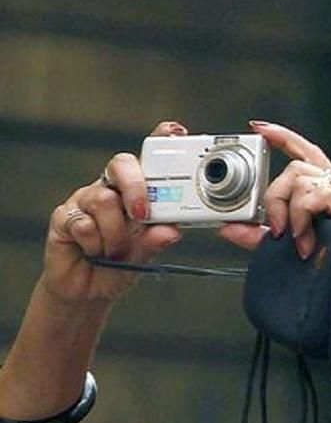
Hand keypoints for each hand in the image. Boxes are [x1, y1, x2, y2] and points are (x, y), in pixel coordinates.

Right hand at [40, 121, 186, 306]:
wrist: (87, 290)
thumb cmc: (118, 265)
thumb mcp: (145, 255)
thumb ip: (156, 240)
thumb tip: (171, 230)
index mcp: (134, 193)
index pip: (146, 160)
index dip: (158, 141)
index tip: (174, 132)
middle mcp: (109, 190)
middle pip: (120, 164)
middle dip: (136, 187)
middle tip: (143, 215)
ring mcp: (83, 201)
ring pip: (103, 200)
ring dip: (115, 233)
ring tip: (115, 250)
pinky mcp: (63, 217)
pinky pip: (82, 223)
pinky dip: (94, 243)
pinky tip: (94, 252)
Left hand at [223, 121, 330, 266]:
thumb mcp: (286, 248)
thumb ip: (258, 235)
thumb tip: (229, 227)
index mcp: (328, 194)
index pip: (306, 154)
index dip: (283, 138)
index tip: (260, 129)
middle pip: (297, 167)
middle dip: (275, 195)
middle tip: (274, 226)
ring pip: (303, 179)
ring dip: (289, 209)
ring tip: (294, 237)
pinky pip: (318, 195)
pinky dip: (303, 214)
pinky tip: (303, 236)